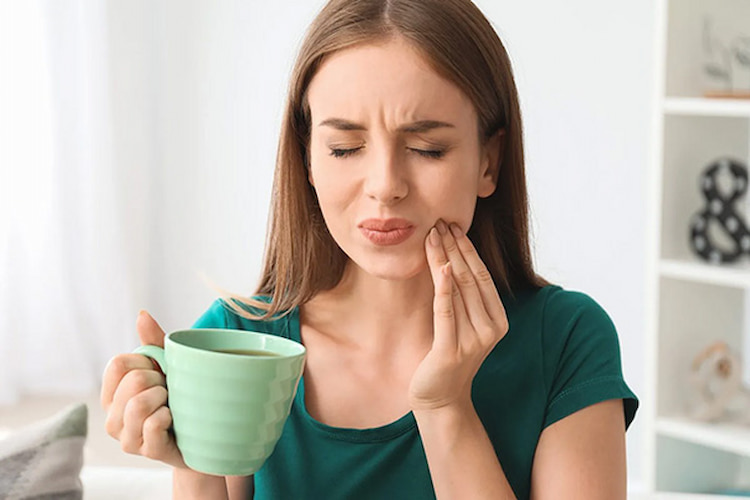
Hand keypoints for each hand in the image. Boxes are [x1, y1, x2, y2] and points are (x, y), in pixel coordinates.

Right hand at [101, 311, 185, 468]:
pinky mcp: (147, 452)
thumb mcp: (168, 368)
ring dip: (164, 398)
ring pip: (138, 404)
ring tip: (171, 404)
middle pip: (132, 381)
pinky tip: (175, 419)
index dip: (145, 362)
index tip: (159, 373)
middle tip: (169, 392)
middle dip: (159, 380)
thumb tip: (141, 314)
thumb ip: (153, 342)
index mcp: (112, 394)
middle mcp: (112, 418)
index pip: (117, 364)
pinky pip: (153, 424)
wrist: (203, 438)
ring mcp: (126, 438)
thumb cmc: (180, 400)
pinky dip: (169, 416)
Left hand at [408, 219, 508, 411]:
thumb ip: (464, 298)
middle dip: (454, 247)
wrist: (440, 398)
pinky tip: (438, 266)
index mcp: (498, 320)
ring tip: (431, 235)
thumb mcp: (461, 323)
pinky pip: (446, 312)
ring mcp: (473, 341)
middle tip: (440, 222)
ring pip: (457, 289)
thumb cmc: (449, 356)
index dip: (467, 249)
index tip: (453, 225)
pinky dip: (442, 288)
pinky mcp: (451, 351)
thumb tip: (451, 259)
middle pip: (470, 278)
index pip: (482, 276)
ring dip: (443, 258)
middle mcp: (491, 329)